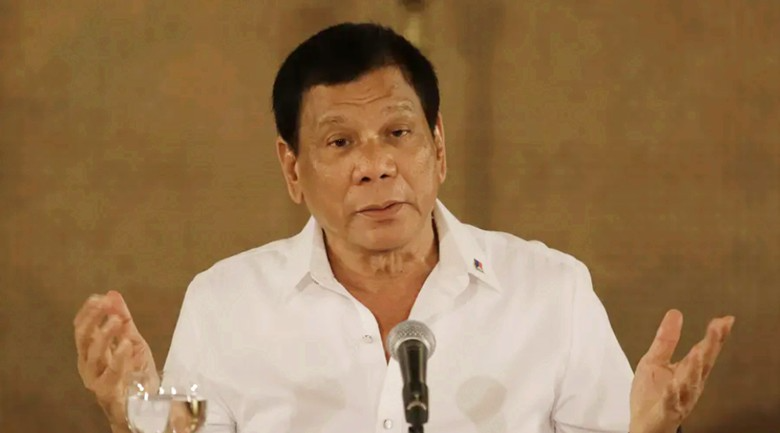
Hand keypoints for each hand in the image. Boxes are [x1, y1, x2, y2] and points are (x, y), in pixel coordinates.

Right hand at [74, 291, 157, 431]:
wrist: (145, 404)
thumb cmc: (136, 373)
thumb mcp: (133, 341)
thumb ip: (124, 320)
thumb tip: (113, 294)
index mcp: (92, 351)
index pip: (81, 328)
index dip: (88, 312)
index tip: (99, 297)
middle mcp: (89, 364)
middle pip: (82, 338)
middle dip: (92, 319)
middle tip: (103, 304)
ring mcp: (96, 378)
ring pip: (93, 354)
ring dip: (104, 334)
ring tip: (117, 320)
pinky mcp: (107, 391)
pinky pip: (111, 373)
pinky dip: (119, 357)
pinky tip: (126, 344)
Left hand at [630, 309, 733, 432]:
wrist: (644, 425)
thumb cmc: (651, 396)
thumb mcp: (655, 361)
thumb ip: (666, 339)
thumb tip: (675, 313)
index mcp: (688, 372)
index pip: (704, 351)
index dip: (715, 336)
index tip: (725, 319)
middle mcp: (689, 385)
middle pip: (702, 364)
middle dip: (710, 346)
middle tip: (719, 328)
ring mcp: (679, 399)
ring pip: (690, 383)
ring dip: (695, 367)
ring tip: (698, 351)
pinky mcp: (666, 411)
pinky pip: (671, 402)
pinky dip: (673, 394)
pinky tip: (673, 384)